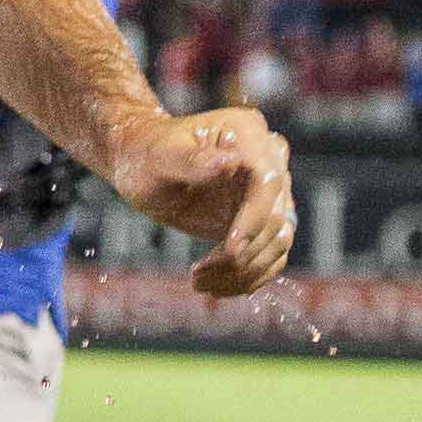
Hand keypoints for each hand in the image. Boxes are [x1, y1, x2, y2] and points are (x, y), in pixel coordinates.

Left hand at [107, 103, 293, 300]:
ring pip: (278, 242)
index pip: (267, 181)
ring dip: (244, 272)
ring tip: (199, 283)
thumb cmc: (147, 155)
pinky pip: (271, 255)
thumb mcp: (161, 158)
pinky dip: (249, 277)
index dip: (254, 218)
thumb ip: (192, 161)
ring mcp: (268, 192)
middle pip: (277, 217)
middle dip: (242, 254)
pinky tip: (215, 288)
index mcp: (248, 133)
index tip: (230, 250)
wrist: (143, 165)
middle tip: (197, 275)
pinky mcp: (261, 219)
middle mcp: (268, 160)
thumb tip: (230, 162)